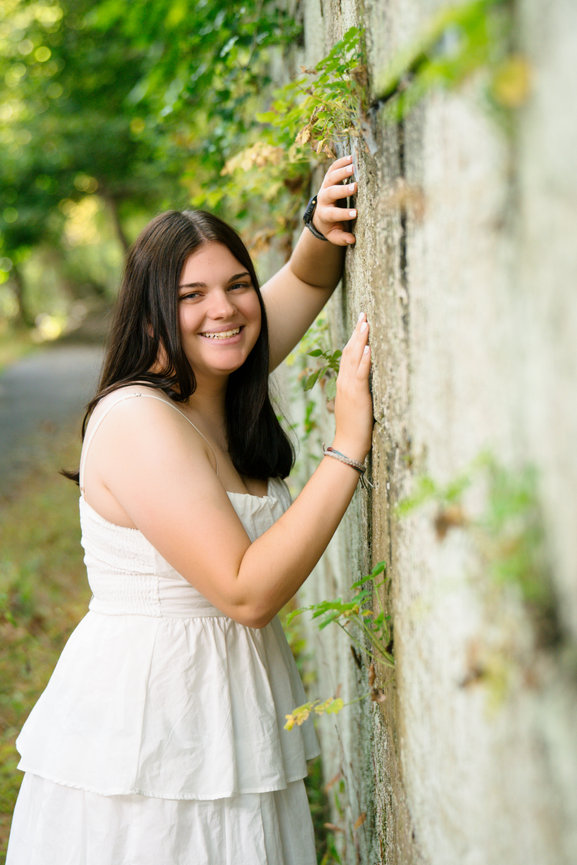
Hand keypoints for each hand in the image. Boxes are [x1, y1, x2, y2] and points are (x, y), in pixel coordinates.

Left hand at [313, 154, 356, 245]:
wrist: (321, 213)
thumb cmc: (331, 226)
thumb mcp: (334, 235)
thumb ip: (342, 238)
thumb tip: (352, 240)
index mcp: (324, 214)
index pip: (332, 214)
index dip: (343, 214)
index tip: (355, 214)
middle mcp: (323, 199)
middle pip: (331, 193)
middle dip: (343, 190)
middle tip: (356, 187)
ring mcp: (325, 186)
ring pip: (331, 177)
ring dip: (342, 171)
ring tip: (355, 166)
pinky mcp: (328, 178)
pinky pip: (333, 168)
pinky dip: (341, 162)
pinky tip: (352, 157)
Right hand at [332, 313, 372, 461]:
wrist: (348, 443)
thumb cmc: (354, 427)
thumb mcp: (355, 403)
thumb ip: (358, 389)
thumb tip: (367, 379)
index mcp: (344, 383)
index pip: (348, 355)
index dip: (354, 338)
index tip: (360, 323)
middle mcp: (344, 381)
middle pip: (349, 351)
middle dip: (357, 332)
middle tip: (364, 315)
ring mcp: (349, 387)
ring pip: (354, 358)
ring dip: (360, 340)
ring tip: (366, 323)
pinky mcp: (357, 394)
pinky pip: (360, 374)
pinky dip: (364, 360)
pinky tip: (368, 348)